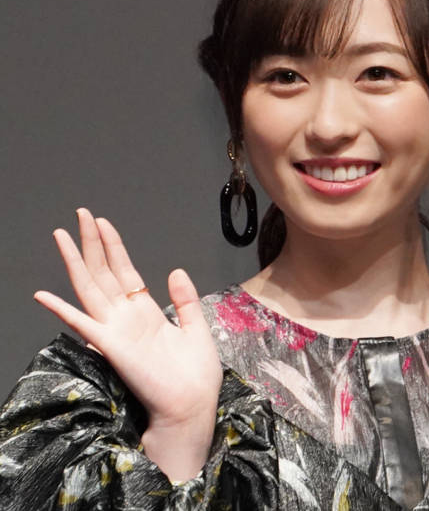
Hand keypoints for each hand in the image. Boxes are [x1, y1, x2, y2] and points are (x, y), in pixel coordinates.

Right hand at [34, 209, 221, 469]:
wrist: (193, 403)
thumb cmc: (195, 372)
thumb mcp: (196, 326)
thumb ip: (185, 298)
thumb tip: (175, 270)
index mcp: (147, 311)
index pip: (125, 271)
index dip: (114, 246)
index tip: (103, 222)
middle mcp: (127, 317)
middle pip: (103, 272)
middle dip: (92, 243)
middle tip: (80, 214)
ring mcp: (116, 330)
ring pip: (90, 288)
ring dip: (75, 262)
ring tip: (62, 236)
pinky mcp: (112, 346)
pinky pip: (83, 324)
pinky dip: (62, 310)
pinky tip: (43, 295)